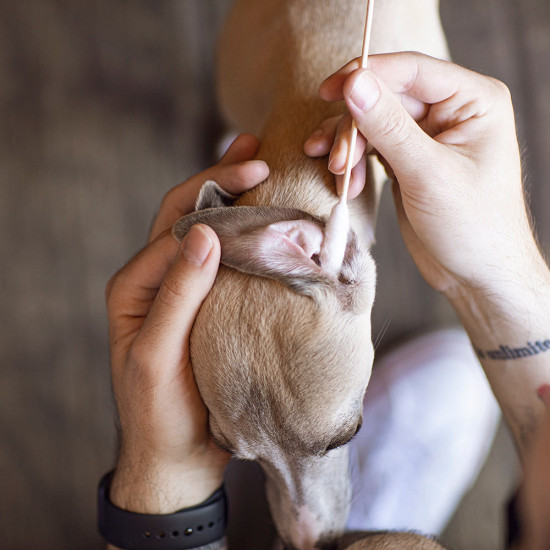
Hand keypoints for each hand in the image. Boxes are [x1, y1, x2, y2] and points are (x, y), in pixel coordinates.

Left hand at [105, 134, 268, 513]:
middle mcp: (158, 280)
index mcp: (136, 286)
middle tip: (254, 149)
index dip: (214, 198)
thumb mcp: (159, 357)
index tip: (256, 176)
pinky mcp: (209, 305)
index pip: (176, 227)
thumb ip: (177, 296)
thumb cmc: (160, 413)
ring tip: (258, 165)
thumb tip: (205, 236)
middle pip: (186, 215)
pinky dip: (244, 232)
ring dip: (230, 197)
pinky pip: (225, 260)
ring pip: (206, 231)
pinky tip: (264, 215)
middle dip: (218, 180)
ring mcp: (184, 291)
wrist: (177, 456)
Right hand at [305, 52, 543, 299]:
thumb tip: (354, 83)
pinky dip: (353, 161)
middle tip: (337, 160)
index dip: (367, 75)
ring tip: (336, 172)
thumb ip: (389, 126)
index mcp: (473, 101)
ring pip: (373, 122)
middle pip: (385, 97)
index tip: (329, 91)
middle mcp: (450, 111)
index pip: (411, 71)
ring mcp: (427, 136)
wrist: (475, 275)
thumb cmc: (472, 226)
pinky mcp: (407, 160)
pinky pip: (371, 146)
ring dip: (348, 145)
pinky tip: (346, 182)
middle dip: (354, 126)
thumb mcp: (428, 173)